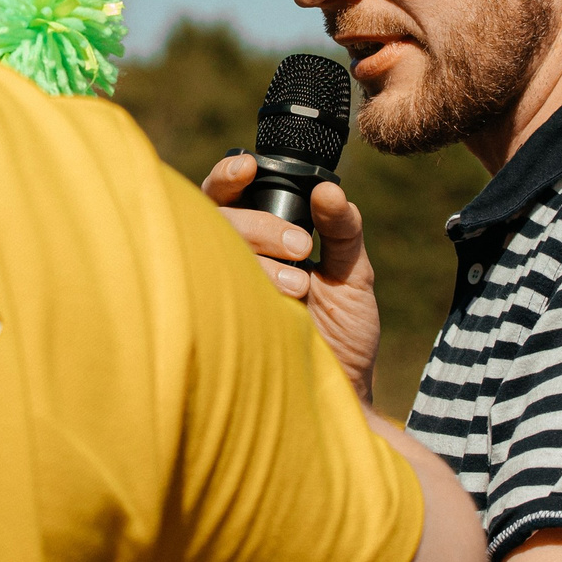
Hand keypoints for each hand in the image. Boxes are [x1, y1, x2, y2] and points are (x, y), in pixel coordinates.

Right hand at [202, 154, 379, 399]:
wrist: (343, 392)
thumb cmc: (344, 334)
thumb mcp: (353, 274)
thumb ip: (343, 230)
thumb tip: (330, 190)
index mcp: (260, 240)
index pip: (229, 195)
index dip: (228, 176)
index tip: (248, 170)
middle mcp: (232, 261)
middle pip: (216, 218)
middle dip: (259, 226)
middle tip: (301, 249)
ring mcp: (220, 292)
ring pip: (210, 253)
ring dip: (256, 262)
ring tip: (299, 289)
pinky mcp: (215, 327)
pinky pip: (208, 295)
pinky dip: (240, 294)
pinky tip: (275, 306)